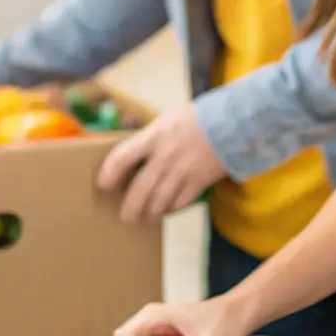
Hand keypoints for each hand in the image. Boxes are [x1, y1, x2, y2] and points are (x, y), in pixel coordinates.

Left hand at [95, 102, 228, 221]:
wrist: (232, 123)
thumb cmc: (197, 118)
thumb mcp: (167, 119)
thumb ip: (150, 137)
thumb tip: (134, 156)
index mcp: (154, 136)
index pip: (122, 157)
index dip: (108, 173)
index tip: (103, 184)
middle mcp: (165, 156)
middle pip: (140, 189)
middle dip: (130, 207)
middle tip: (125, 216)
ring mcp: (182, 171)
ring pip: (159, 201)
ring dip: (150, 213)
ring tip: (145, 217)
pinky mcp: (198, 181)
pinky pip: (180, 203)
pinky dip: (171, 209)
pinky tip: (167, 210)